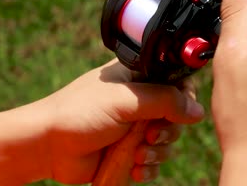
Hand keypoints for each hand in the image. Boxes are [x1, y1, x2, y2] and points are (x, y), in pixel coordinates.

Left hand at [46, 59, 203, 183]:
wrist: (48, 146)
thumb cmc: (81, 112)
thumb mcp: (126, 100)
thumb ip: (164, 100)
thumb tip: (197, 111)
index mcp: (137, 78)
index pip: (176, 82)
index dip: (182, 98)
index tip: (178, 112)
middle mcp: (139, 101)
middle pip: (176, 116)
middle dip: (167, 131)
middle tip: (149, 136)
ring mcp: (134, 127)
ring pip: (167, 141)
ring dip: (157, 152)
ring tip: (137, 156)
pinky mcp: (129, 151)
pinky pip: (153, 161)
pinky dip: (148, 167)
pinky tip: (134, 169)